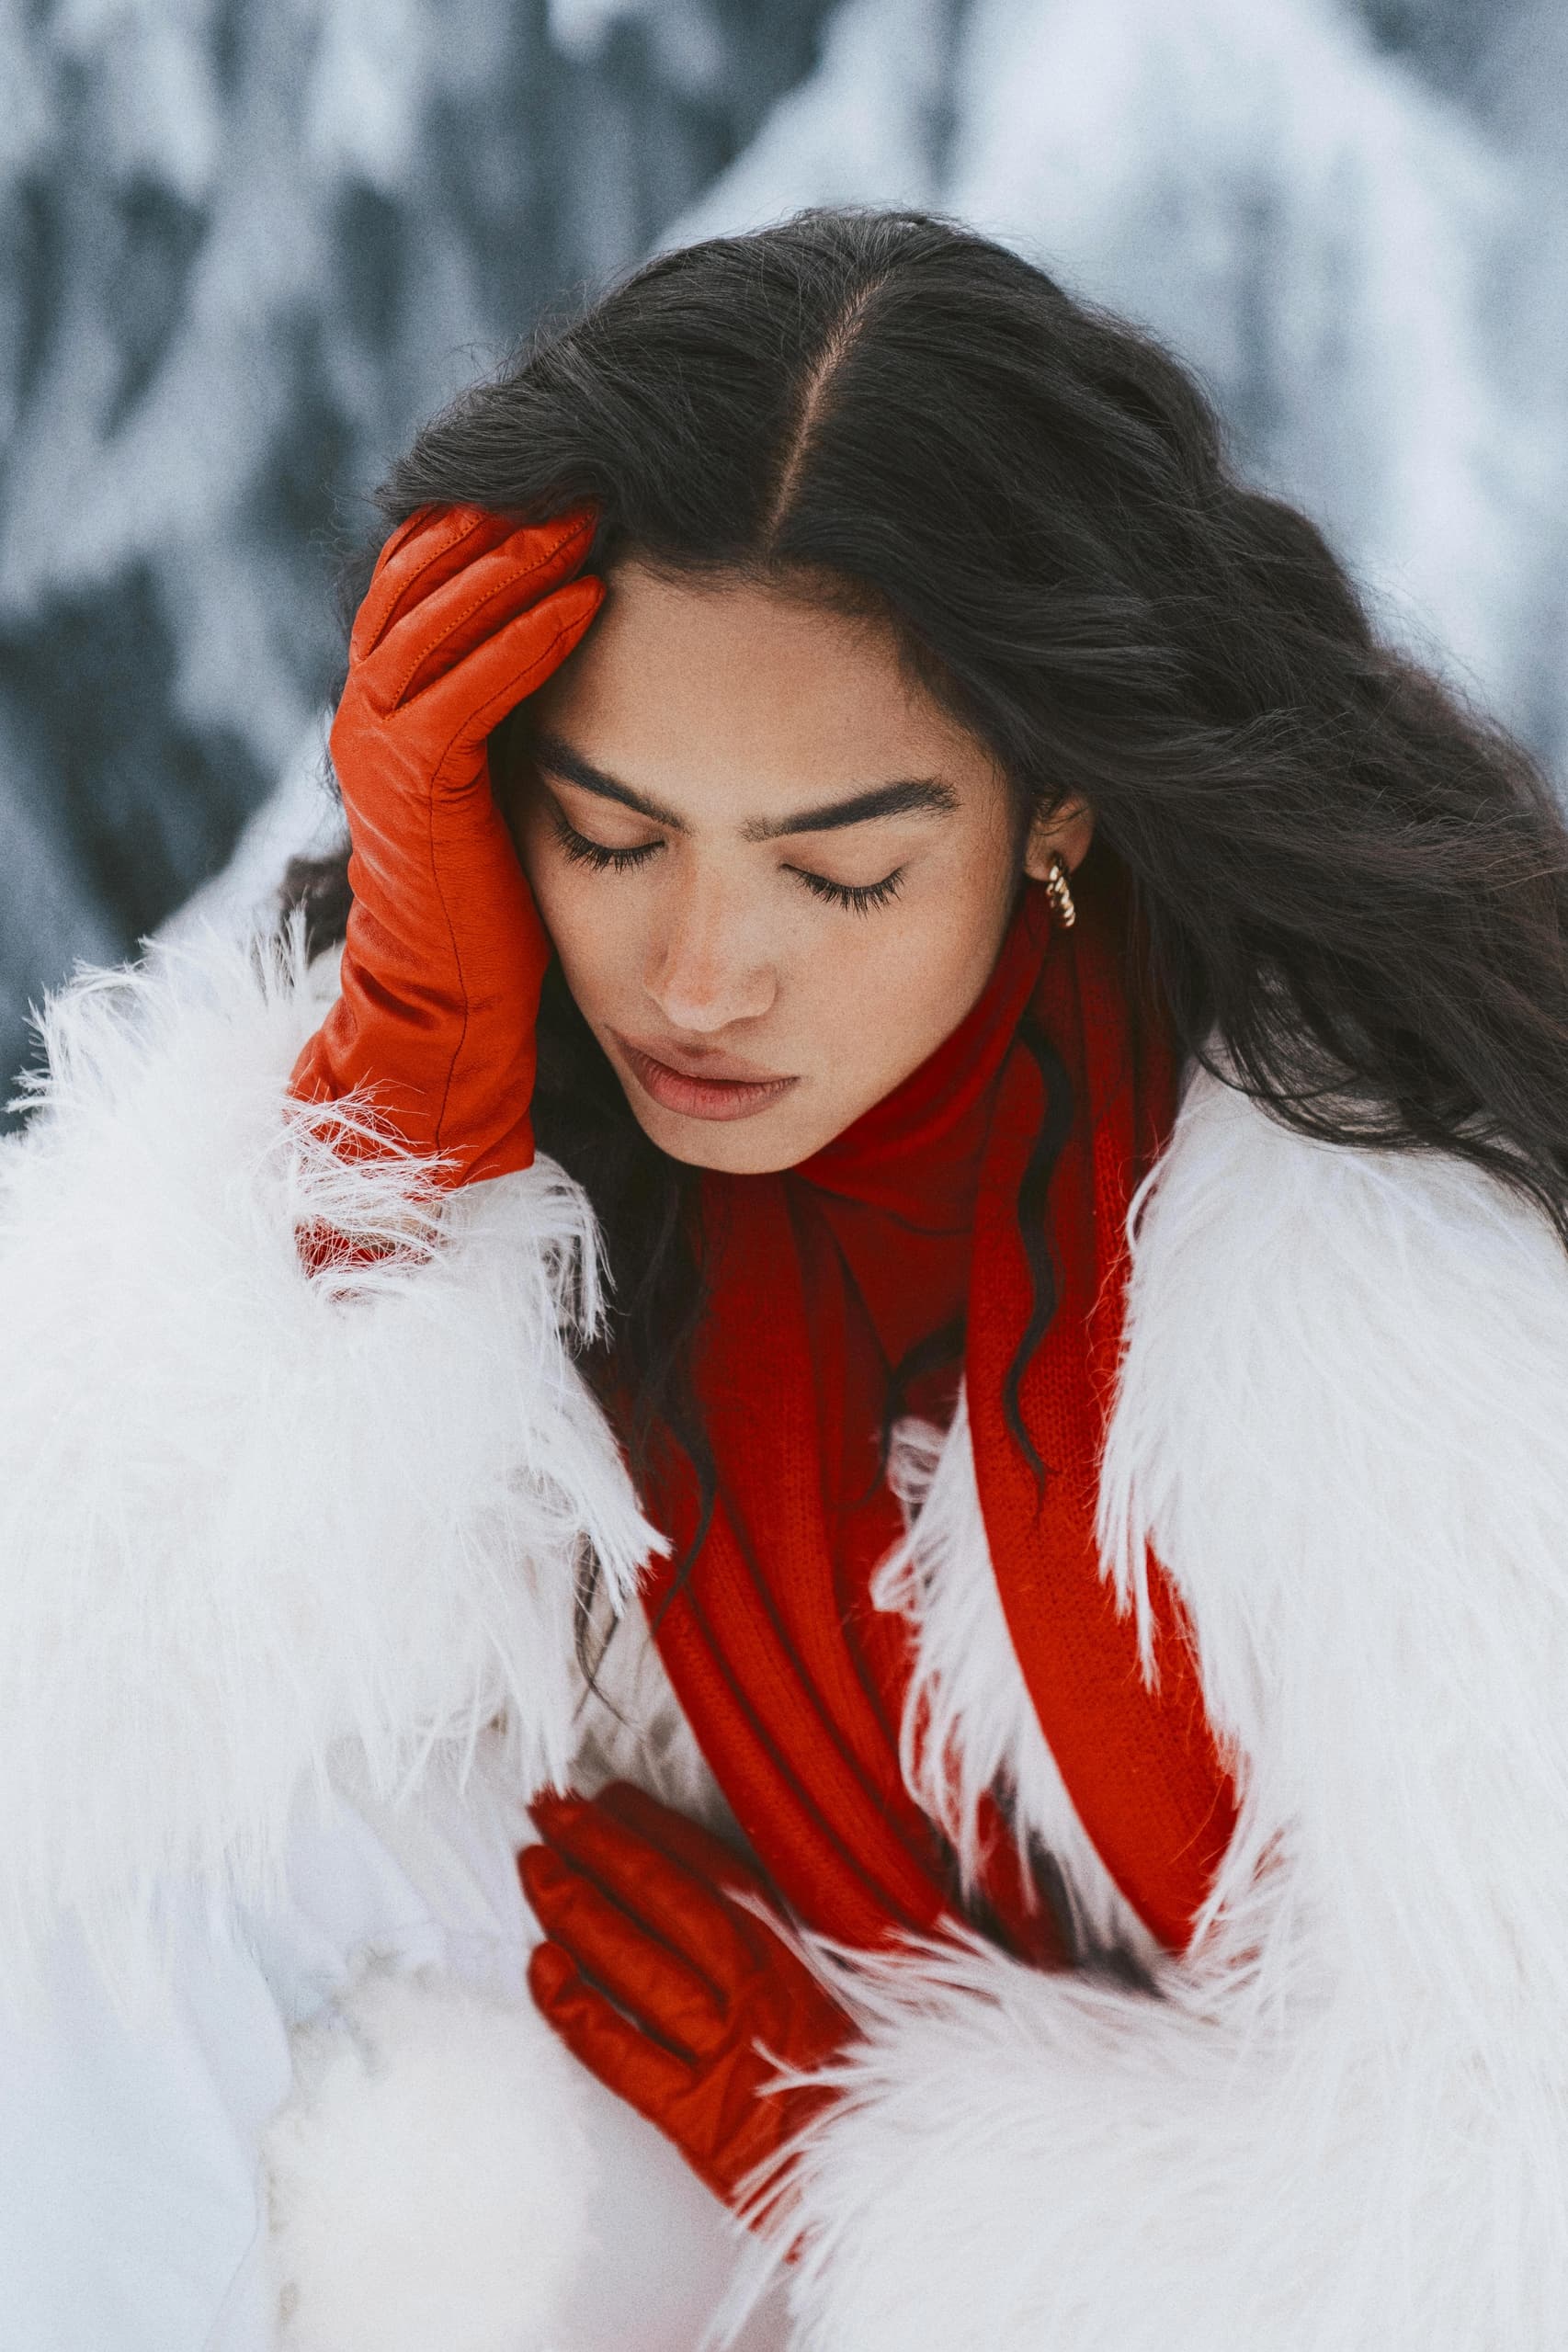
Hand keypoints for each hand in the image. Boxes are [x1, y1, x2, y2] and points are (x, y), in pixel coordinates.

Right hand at [289, 503, 601, 1184]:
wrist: (447, 1011)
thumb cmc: (498, 904)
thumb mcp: (510, 781)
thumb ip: (520, 705)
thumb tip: (598, 625)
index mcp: (392, 697)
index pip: (428, 567)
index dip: (490, 511)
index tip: (576, 465)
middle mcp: (371, 706)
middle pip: (424, 568)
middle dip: (503, 510)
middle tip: (589, 461)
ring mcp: (380, 744)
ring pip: (435, 614)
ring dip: (513, 557)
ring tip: (592, 510)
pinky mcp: (413, 790)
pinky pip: (463, 693)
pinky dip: (521, 641)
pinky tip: (586, 601)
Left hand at [520, 1782, 853, 2222]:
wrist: (884, 2196)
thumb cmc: (866, 2109)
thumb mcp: (848, 2013)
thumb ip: (793, 1962)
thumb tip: (735, 1909)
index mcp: (800, 1962)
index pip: (720, 1876)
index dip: (661, 1830)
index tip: (613, 1798)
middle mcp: (760, 1995)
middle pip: (670, 1901)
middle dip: (605, 1847)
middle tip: (551, 1809)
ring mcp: (726, 2053)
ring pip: (640, 1961)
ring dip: (580, 1909)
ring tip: (534, 1868)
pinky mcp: (696, 2119)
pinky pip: (622, 2054)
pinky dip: (575, 2010)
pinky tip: (541, 1970)